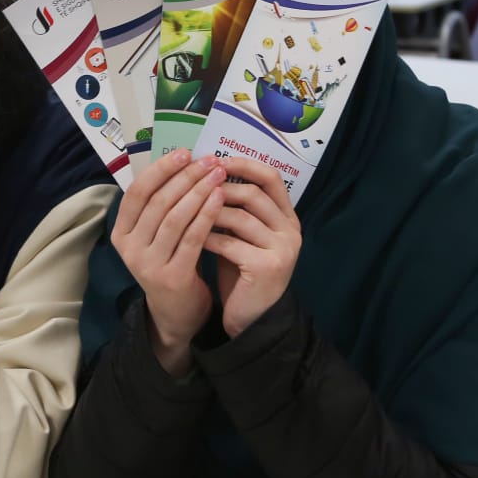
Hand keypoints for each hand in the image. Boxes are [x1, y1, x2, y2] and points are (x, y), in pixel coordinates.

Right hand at [112, 148, 226, 375]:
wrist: (177, 314)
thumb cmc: (172, 262)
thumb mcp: (157, 235)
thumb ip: (162, 206)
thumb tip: (183, 161)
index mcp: (122, 232)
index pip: (137, 192)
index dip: (160, 169)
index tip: (184, 152)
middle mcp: (130, 248)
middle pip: (158, 202)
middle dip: (185, 176)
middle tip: (208, 160)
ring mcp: (148, 264)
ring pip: (175, 217)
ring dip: (198, 191)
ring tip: (218, 174)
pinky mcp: (172, 277)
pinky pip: (192, 238)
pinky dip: (207, 215)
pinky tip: (221, 199)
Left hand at [203, 157, 300, 338]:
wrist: (252, 318)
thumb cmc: (242, 271)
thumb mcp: (243, 235)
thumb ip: (236, 208)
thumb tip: (206, 172)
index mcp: (287, 217)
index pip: (271, 177)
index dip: (243, 164)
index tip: (215, 160)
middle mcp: (291, 230)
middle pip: (253, 193)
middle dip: (219, 188)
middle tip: (193, 187)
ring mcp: (282, 249)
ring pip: (240, 217)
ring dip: (209, 212)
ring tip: (186, 211)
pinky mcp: (267, 267)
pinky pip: (230, 243)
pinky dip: (208, 238)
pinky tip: (191, 238)